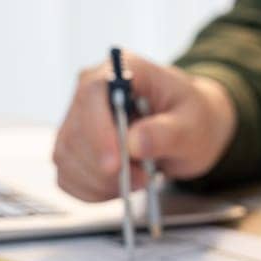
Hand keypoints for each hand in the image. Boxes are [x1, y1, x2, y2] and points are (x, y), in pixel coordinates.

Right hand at [52, 50, 236, 201]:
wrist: (188, 130)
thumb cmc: (193, 119)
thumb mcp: (193, 125)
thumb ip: (166, 133)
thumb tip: (134, 143)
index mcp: (121, 69)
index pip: (92, 93)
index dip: (98, 130)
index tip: (115, 165)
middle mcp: (90, 91)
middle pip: (76, 132)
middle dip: (107, 167)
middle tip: (144, 177)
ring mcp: (77, 119)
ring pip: (67, 158)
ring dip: (102, 182)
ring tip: (139, 178)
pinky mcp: (74, 148)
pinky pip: (68, 177)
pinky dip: (93, 191)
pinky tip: (120, 186)